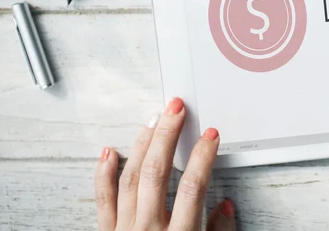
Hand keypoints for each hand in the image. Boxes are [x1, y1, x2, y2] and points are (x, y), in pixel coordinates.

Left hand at [94, 97, 234, 230]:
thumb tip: (225, 206)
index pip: (192, 188)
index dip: (203, 157)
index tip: (210, 135)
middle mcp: (148, 230)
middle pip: (157, 173)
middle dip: (167, 135)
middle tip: (176, 109)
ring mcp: (124, 230)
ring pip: (131, 178)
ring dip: (143, 145)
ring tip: (153, 120)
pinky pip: (103, 200)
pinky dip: (104, 174)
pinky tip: (110, 152)